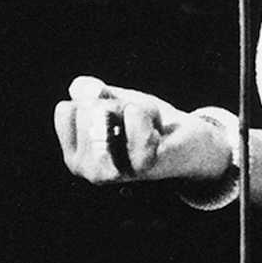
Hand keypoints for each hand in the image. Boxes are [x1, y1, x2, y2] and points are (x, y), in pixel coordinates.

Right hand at [54, 76, 230, 190]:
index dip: (95, 102)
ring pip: (108, 109)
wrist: (194, 145)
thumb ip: (90, 91)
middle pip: (88, 108)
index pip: (66, 108)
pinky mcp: (140, 166)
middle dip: (118, 104)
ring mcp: (112, 172)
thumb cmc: (150, 124)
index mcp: (74, 157)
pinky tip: (159, 133)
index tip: (116, 118)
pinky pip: (135, 115)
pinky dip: (150, 113)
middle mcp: (87, 171)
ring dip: (136, 109)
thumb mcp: (114, 100)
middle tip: (139, 124)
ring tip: (150, 128)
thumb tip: (87, 90)